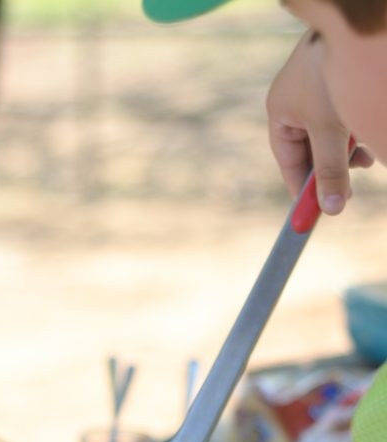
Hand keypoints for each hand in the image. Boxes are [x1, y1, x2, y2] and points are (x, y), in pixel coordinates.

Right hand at [266, 32, 372, 213]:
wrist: (350, 21)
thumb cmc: (332, 73)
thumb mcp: (331, 131)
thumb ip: (330, 172)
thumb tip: (331, 211)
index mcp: (281, 113)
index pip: (289, 163)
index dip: (303, 190)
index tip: (318, 213)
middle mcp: (295, 103)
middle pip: (312, 152)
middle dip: (332, 169)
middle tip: (350, 189)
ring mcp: (317, 92)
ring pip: (331, 136)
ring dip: (348, 151)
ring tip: (365, 156)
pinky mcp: (338, 83)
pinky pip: (343, 119)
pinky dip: (355, 131)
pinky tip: (367, 132)